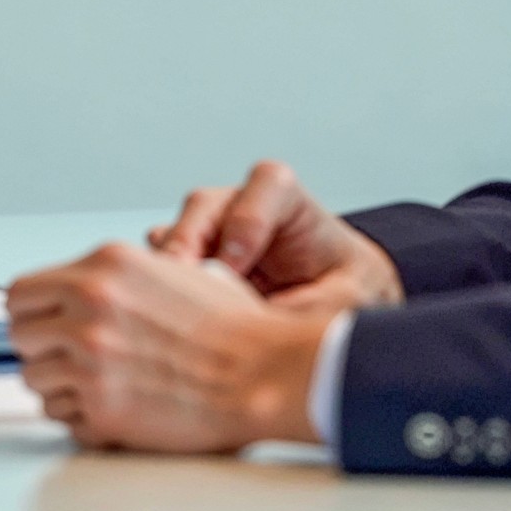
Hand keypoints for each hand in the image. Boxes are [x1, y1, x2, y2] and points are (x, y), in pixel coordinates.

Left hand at [5, 239, 335, 451]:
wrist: (264, 372)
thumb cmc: (231, 328)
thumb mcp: (166, 269)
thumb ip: (109, 277)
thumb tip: (70, 291)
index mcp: (102, 267)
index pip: (20, 293)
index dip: (32, 314)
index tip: (45, 326)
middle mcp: (89, 308)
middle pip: (20, 336)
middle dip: (43, 349)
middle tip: (73, 359)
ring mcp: (91, 360)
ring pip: (34, 380)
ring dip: (61, 387)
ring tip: (101, 385)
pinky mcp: (103, 410)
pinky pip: (63, 418)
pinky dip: (82, 419)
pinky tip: (116, 408)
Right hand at [151, 159, 403, 317]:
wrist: (335, 305)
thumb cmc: (347, 288)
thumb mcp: (352, 295)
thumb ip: (321, 303)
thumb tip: (280, 327)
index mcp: (290, 201)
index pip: (267, 183)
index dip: (247, 219)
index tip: (237, 263)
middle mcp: (242, 207)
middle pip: (205, 205)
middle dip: (189, 244)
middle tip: (185, 285)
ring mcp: (210, 234)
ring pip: (174, 234)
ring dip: (169, 272)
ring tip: (172, 309)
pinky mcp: (189, 263)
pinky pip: (158, 267)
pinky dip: (158, 292)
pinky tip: (168, 320)